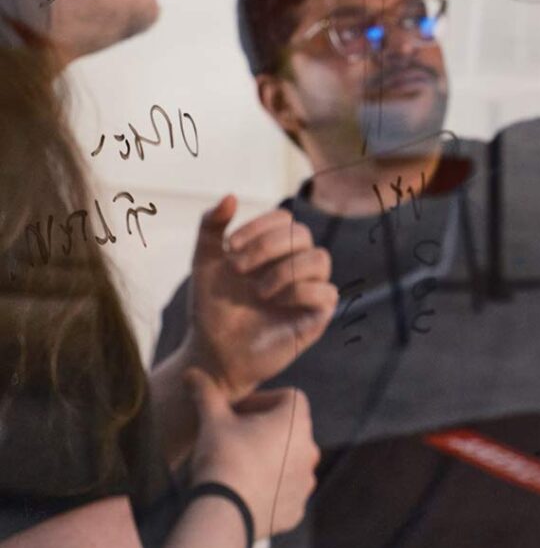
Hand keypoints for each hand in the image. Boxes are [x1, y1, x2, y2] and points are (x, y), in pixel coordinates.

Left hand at [182, 195, 338, 400]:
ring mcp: (309, 290)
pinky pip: (327, 293)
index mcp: (274, 249)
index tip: (230, 247)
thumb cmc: (212, 307)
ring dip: (285, 270)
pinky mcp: (316, 317)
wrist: (212, 352)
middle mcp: (296, 264)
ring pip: (320, 259)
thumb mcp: (205, 263)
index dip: (260, 227)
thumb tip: (231, 196)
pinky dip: (299, 292)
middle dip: (268, 247)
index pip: (284, 219)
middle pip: (302, 234)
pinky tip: (273, 302)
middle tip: (237, 269)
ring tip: (258, 290)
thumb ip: (212, 226)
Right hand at [187, 368, 318, 538]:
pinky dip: (269, 489)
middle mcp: (309, 449)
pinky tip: (244, 492)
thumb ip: (207, 393)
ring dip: (268, 459)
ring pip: (288, 461)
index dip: (262, 401)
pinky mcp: (297, 509)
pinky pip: (285, 492)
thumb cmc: (221, 459)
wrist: (222, 514)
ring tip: (238, 467)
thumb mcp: (212, 420)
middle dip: (263, 430)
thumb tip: (191, 373)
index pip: (287, 398)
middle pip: (288, 430)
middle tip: (233, 438)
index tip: (236, 413)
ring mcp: (305, 481)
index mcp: (297, 421)